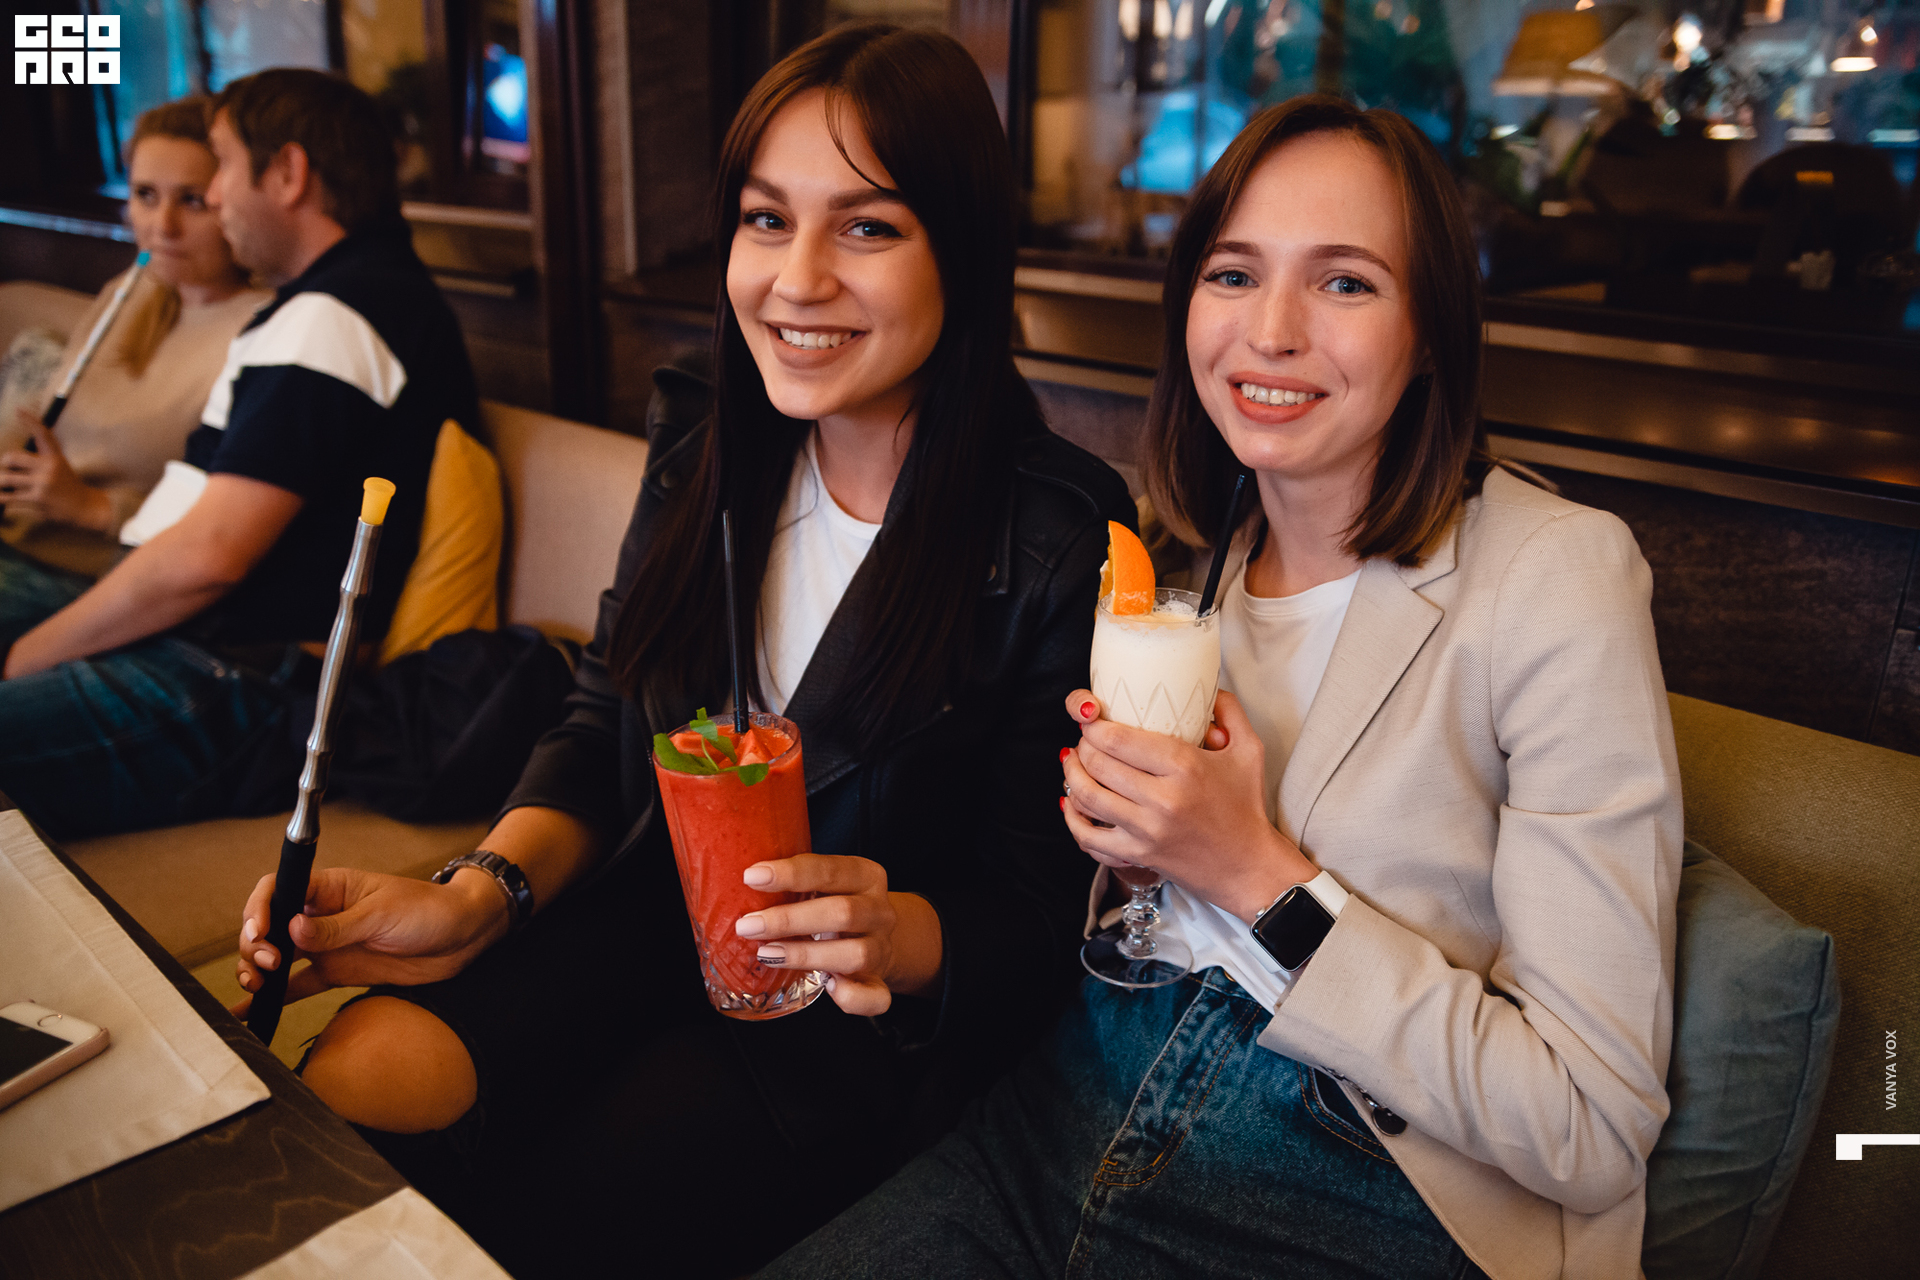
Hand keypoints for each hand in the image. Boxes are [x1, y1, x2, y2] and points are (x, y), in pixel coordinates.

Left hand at [0, 411, 112, 531]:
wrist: (85, 507)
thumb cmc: (67, 485)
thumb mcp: (60, 465)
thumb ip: (41, 457)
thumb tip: (13, 455)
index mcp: (54, 457)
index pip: (42, 434)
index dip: (30, 420)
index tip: (18, 409)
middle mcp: (48, 468)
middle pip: (11, 458)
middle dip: (4, 464)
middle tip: (7, 469)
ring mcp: (42, 484)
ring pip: (5, 479)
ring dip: (2, 483)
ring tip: (5, 486)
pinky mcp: (36, 500)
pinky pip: (8, 498)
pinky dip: (3, 499)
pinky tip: (4, 498)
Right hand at [231, 866, 510, 1013]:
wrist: (461, 936)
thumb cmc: (427, 910)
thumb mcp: (382, 914)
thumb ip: (337, 927)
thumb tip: (291, 930)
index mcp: (329, 888)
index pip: (278, 889)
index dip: (259, 909)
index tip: (258, 932)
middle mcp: (320, 915)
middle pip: (269, 926)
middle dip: (256, 945)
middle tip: (268, 963)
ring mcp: (327, 945)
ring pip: (277, 956)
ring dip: (257, 970)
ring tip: (254, 987)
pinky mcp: (337, 971)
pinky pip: (298, 985)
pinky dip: (274, 997)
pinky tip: (248, 1013)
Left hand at [733, 854, 943, 1016]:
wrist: (874, 936)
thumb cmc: (833, 905)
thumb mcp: (823, 884)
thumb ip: (794, 882)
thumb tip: (738, 881)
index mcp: (865, 877)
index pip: (831, 869)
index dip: (791, 874)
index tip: (751, 877)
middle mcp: (879, 912)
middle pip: (842, 912)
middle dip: (789, 919)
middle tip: (748, 925)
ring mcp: (882, 949)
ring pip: (855, 954)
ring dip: (806, 955)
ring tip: (767, 954)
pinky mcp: (879, 983)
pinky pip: (875, 997)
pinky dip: (852, 996)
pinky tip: (828, 988)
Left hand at [1060, 687, 1318, 921]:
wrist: (1248, 867)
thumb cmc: (1246, 807)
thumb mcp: (1248, 750)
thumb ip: (1229, 710)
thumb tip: (1208, 687)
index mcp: (1185, 766)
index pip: (1118, 738)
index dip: (1093, 724)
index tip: (1090, 717)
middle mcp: (1162, 799)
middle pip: (1098, 763)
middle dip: (1082, 745)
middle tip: (1085, 739)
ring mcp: (1147, 830)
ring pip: (1087, 797)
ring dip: (1072, 775)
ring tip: (1074, 763)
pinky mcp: (1138, 856)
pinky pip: (1089, 837)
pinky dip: (1073, 819)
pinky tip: (1072, 804)